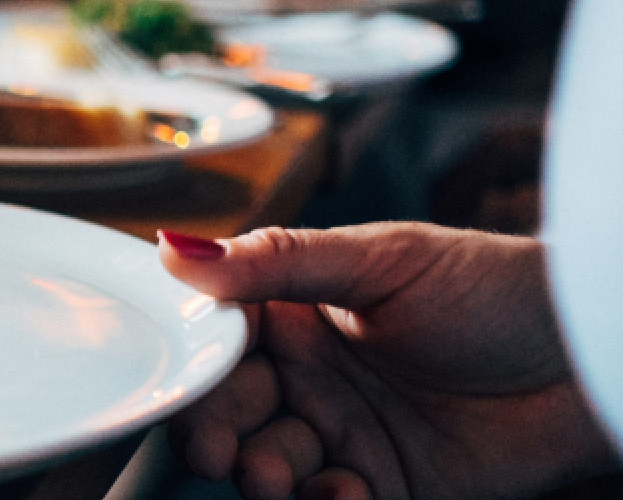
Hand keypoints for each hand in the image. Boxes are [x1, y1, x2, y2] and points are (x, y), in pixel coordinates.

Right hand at [157, 223, 619, 499]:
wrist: (594, 356)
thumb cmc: (502, 291)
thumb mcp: (385, 260)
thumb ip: (280, 261)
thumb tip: (177, 248)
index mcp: (299, 315)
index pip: (220, 342)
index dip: (195, 366)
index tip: (181, 384)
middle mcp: (314, 378)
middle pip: (233, 412)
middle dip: (216, 433)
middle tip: (219, 449)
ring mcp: (348, 435)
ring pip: (271, 463)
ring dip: (263, 474)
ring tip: (275, 475)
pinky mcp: (389, 486)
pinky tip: (343, 490)